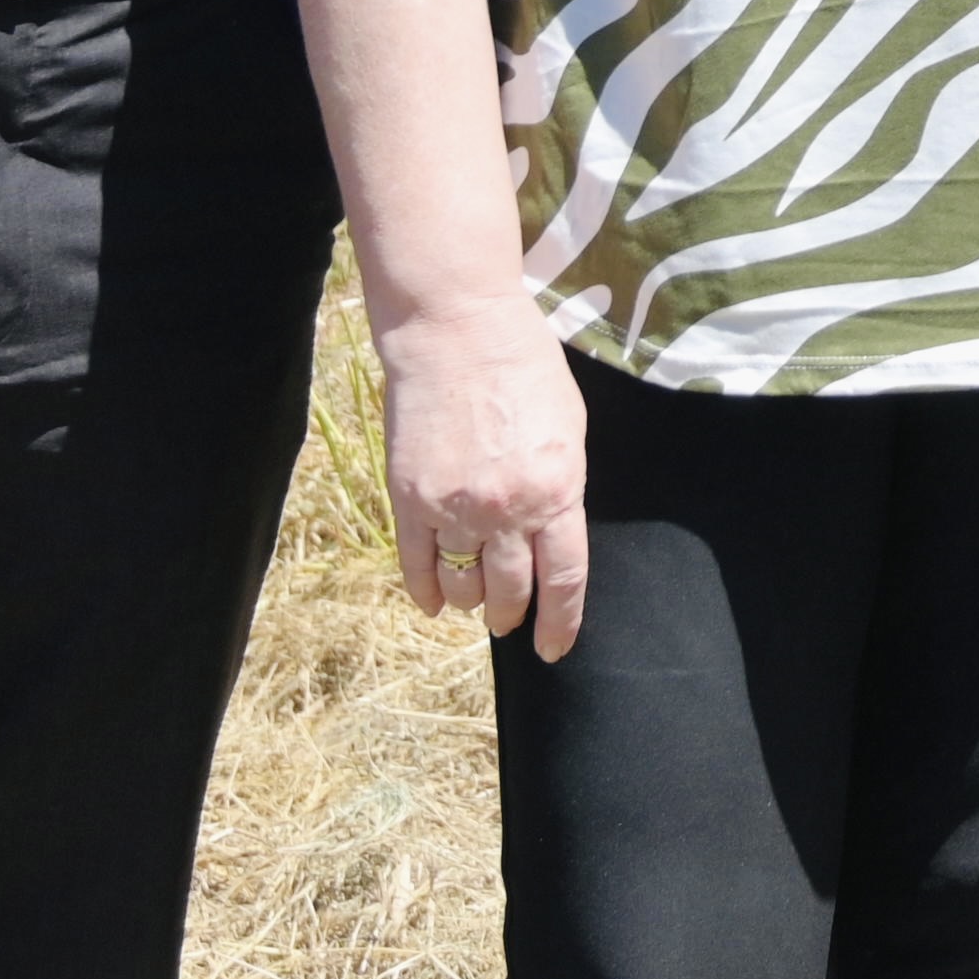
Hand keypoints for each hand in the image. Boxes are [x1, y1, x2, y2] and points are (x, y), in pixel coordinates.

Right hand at [378, 304, 595, 659]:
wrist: (457, 330)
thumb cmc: (524, 368)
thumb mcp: (569, 428)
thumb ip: (563, 487)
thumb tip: (554, 534)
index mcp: (557, 490)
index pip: (565, 581)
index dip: (560, 624)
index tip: (554, 648)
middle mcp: (506, 509)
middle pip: (511, 592)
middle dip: (511, 615)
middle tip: (509, 621)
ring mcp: (453, 507)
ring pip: (462, 585)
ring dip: (471, 600)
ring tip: (475, 599)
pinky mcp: (409, 499)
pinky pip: (416, 566)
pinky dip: (426, 591)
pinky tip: (435, 602)